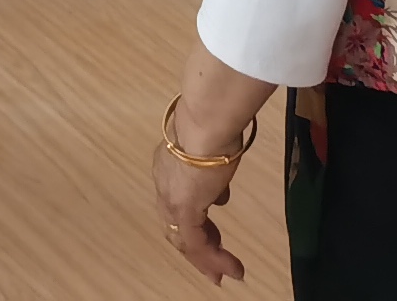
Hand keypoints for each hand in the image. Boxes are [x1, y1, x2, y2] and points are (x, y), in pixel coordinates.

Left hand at [151, 118, 251, 284]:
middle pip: (175, 223)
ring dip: (205, 258)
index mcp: (169, 164)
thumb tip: (219, 193)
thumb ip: (212, 172)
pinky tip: (231, 267)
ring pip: (184, 238)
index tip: (212, 230)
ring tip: (222, 273)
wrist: (206, 123)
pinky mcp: (184, 210)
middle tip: (213, 262)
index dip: (193, 217)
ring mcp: (171, 198)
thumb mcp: (215, 151)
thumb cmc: (213, 125)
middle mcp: (164, 183)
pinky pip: (197, 243)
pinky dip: (213, 258)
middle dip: (195, 244)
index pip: (176, 199)